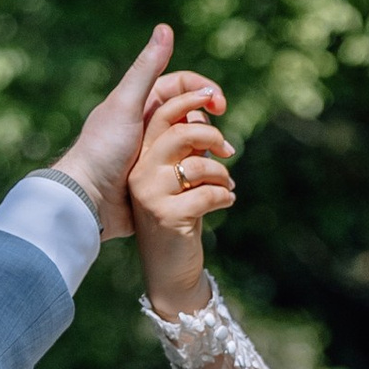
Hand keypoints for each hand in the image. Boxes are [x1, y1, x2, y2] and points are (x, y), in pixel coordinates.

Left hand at [48, 27, 226, 238]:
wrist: (89, 198)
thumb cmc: (104, 148)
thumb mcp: (126, 104)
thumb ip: (146, 68)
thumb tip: (166, 28)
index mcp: (143, 101)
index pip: (184, 85)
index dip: (205, 90)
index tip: (220, 105)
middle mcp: (149, 122)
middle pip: (193, 114)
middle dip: (210, 124)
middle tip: (221, 144)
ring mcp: (154, 150)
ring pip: (193, 142)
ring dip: (209, 149)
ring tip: (221, 162)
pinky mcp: (157, 176)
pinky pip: (187, 167)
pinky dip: (201, 170)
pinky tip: (210, 179)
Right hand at [129, 71, 237, 311]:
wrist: (171, 270)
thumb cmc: (180, 218)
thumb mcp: (181, 178)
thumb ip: (188, 148)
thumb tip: (204, 112)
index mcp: (141, 157)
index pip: (162, 113)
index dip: (192, 99)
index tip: (219, 101)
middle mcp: (140, 172)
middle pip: (180, 132)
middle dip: (212, 135)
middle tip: (229, 150)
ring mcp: (150, 194)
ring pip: (197, 164)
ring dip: (221, 174)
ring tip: (228, 184)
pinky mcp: (167, 216)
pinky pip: (207, 194)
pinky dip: (224, 195)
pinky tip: (227, 201)